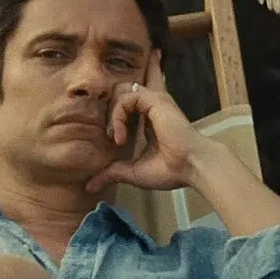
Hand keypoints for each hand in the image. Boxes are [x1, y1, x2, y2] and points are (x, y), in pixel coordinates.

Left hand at [85, 52, 217, 193]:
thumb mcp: (132, 172)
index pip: (127, 103)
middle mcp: (150, 108)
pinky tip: (120, 136)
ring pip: (120, 94)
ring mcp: (153, 102)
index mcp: (147, 122)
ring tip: (117, 139)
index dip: (114, 111)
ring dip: (112, 117)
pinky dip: (117, 116)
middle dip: (110, 111)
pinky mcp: (154, 100)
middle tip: (115, 138)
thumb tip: (89, 187)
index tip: (114, 139)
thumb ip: (111, 173)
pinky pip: (125, 98)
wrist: (190, 167)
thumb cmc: (169, 170)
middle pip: (122, 91)